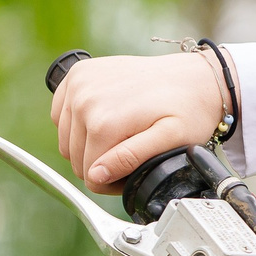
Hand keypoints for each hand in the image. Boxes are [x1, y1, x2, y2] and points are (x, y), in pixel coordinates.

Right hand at [52, 52, 225, 189]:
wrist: (195, 76)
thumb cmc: (189, 110)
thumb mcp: (170, 141)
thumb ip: (130, 159)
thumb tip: (94, 175)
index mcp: (104, 122)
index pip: (90, 175)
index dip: (113, 182)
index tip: (134, 172)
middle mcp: (84, 100)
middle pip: (76, 157)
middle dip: (102, 164)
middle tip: (131, 153)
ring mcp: (79, 84)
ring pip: (66, 138)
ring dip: (89, 142)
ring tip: (122, 134)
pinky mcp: (78, 73)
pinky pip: (60, 113)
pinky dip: (77, 122)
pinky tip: (105, 117)